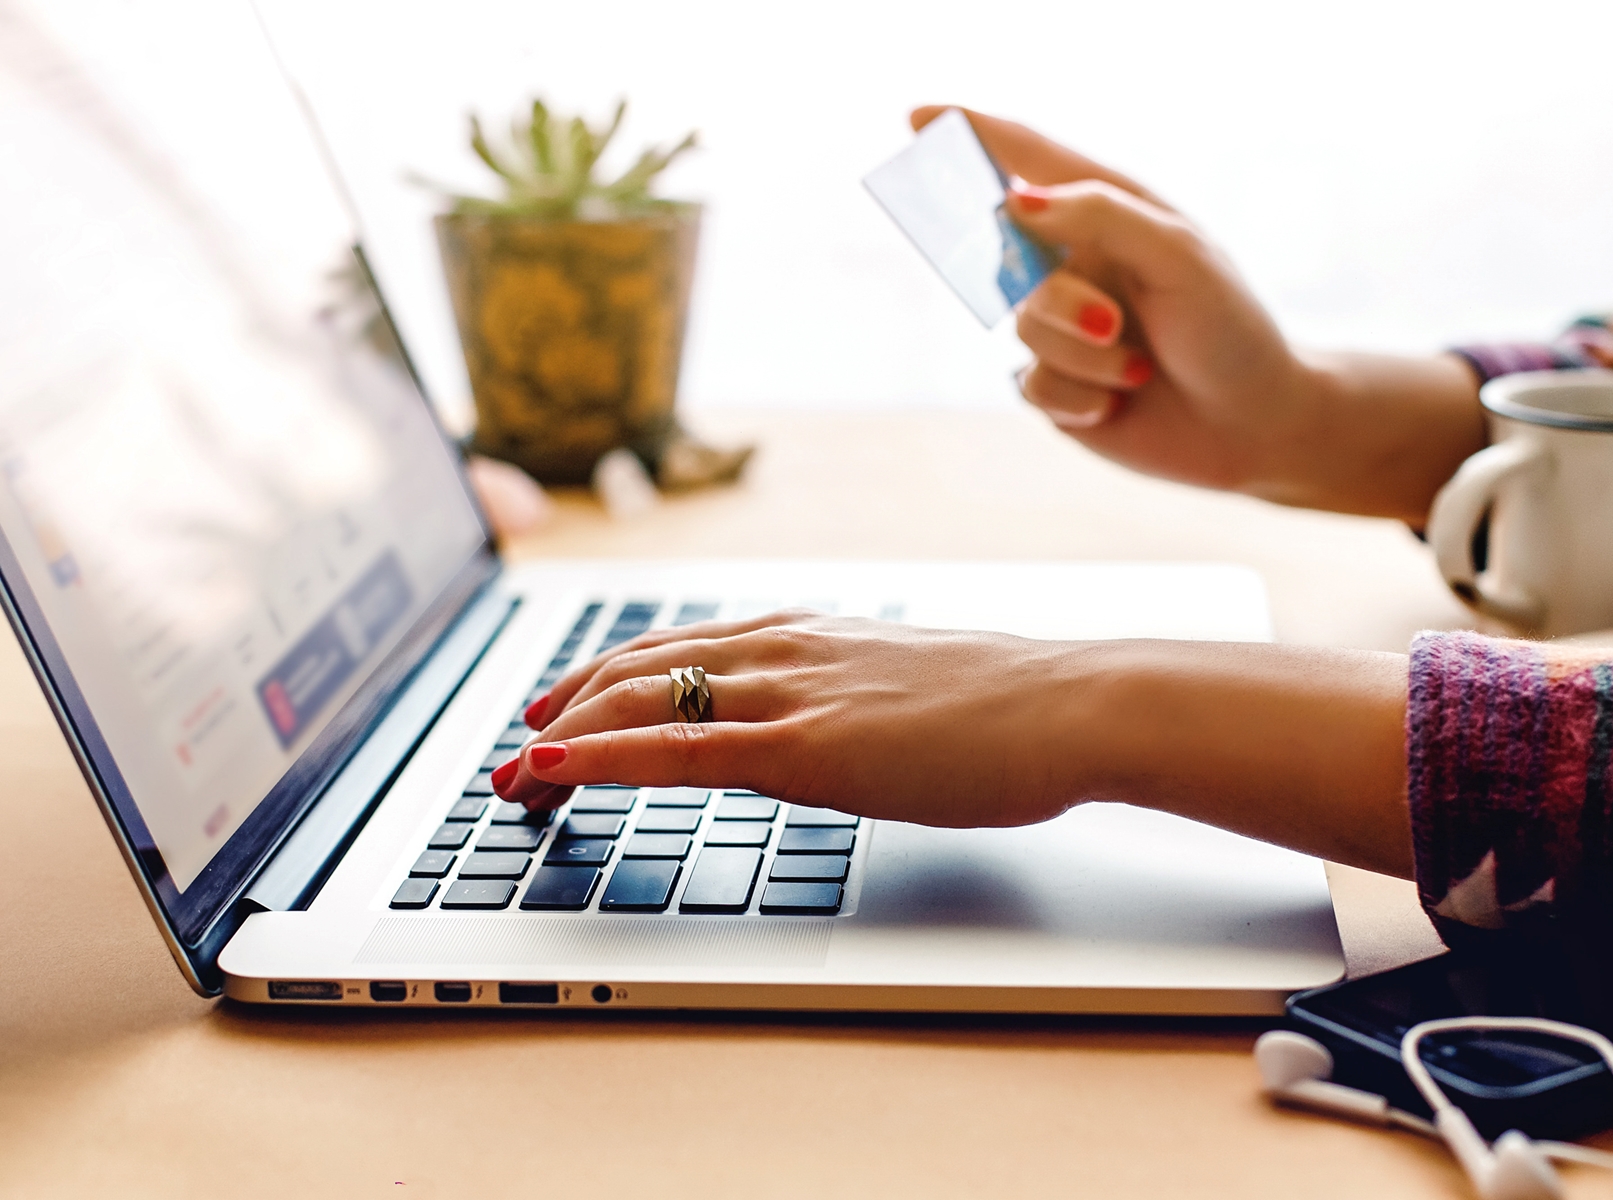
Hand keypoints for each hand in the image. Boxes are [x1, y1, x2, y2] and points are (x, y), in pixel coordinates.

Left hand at [489, 609, 1414, 876]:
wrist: (1077, 703)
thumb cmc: (1021, 703)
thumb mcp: (925, 686)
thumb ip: (869, 694)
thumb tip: (855, 719)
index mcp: (819, 632)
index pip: (692, 641)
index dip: (621, 668)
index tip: (578, 694)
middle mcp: (791, 646)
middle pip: (649, 659)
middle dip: (575, 697)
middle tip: (526, 731)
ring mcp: (794, 692)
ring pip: (645, 697)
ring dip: (568, 729)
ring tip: (515, 761)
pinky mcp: (805, 746)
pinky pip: (677, 747)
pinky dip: (602, 756)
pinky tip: (556, 767)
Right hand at [911, 106, 1483, 523]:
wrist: (1255, 427)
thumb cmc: (1230, 330)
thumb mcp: (1178, 255)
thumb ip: (1098, 214)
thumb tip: (1014, 201)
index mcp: (1111, 213)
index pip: (1029, 160)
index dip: (972, 135)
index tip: (919, 117)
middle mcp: (1079, 262)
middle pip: (1013, 257)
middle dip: (1059, 299)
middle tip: (1113, 322)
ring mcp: (1063, 325)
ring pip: (1022, 327)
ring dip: (1084, 355)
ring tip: (1141, 371)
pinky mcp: (1058, 385)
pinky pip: (1028, 384)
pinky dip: (1077, 397)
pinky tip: (1119, 405)